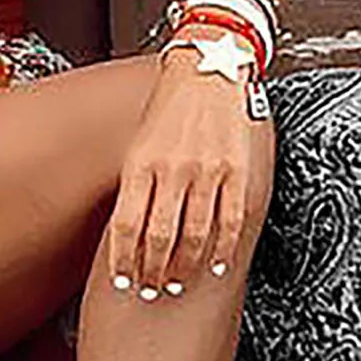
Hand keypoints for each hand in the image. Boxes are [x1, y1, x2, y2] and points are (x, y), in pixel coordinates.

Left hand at [106, 35, 271, 296]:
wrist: (210, 70)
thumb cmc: (171, 108)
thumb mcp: (139, 143)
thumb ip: (135, 184)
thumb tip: (128, 233)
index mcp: (141, 162)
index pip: (127, 225)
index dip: (124, 261)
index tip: (123, 281)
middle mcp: (172, 168)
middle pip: (159, 237)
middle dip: (154, 272)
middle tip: (152, 290)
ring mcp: (207, 170)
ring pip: (194, 235)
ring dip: (185, 267)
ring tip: (178, 283)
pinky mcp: (237, 170)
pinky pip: (230, 220)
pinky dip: (222, 249)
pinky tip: (215, 265)